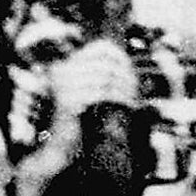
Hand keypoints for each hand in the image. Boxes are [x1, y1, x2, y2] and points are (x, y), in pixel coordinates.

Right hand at [44, 38, 140, 162]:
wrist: (59, 147)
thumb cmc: (77, 121)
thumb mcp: (85, 93)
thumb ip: (98, 77)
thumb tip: (125, 64)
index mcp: (65, 66)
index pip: (100, 48)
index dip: (121, 57)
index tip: (132, 72)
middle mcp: (61, 72)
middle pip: (106, 64)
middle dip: (126, 77)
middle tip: (137, 90)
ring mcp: (62, 85)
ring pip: (106, 78)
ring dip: (125, 89)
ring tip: (134, 99)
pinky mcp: (67, 100)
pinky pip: (101, 93)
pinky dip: (119, 99)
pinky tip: (128, 106)